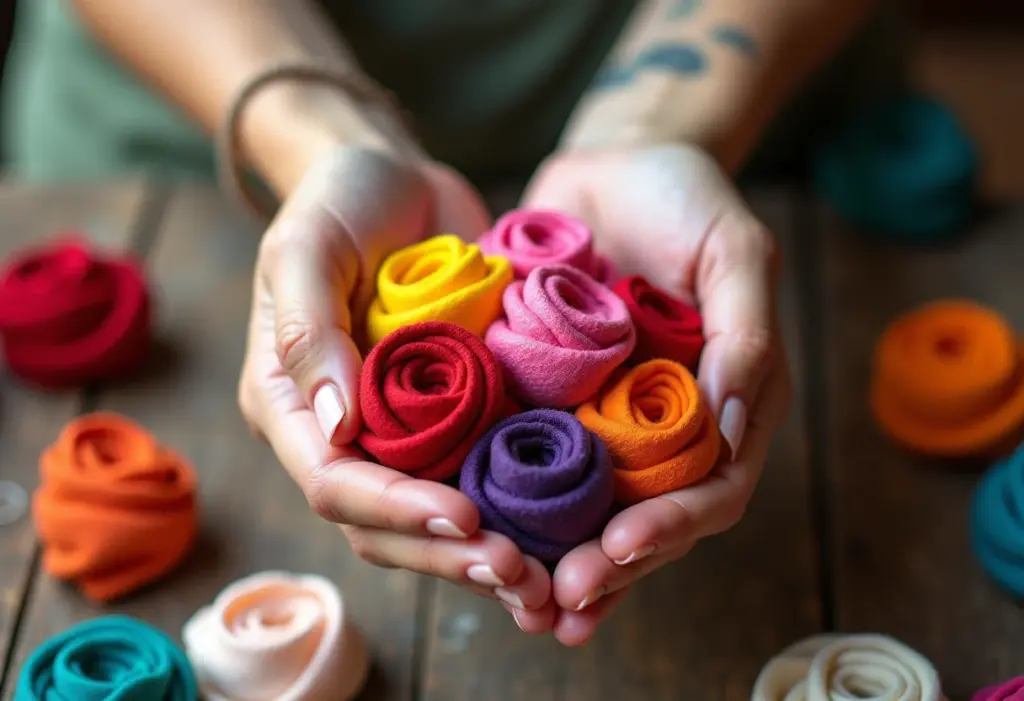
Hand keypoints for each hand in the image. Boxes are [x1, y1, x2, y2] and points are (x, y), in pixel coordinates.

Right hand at [238, 146, 555, 629]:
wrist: (397, 178)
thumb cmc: (339, 199)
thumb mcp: (307, 246)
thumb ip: (308, 333)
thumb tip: (335, 427)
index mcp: (290, 406)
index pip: (334, 483)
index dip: (397, 510)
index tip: (466, 518)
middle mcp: (340, 435)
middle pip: (384, 525)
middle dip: (447, 554)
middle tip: (520, 574)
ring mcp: (398, 432)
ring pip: (432, 518)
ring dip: (482, 553)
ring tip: (545, 578)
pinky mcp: (452, 418)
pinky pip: (476, 477)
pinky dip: (512, 512)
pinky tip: (561, 533)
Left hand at [521, 142, 792, 644]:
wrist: (613, 163)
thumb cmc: (683, 196)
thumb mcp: (733, 248)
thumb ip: (746, 335)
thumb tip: (733, 432)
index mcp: (727, 403)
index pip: (712, 489)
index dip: (672, 528)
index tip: (621, 549)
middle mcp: (666, 426)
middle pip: (646, 520)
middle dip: (609, 564)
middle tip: (562, 597)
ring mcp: (606, 419)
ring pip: (588, 510)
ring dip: (559, 560)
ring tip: (523, 603)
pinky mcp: (549, 401)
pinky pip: (532, 466)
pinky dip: (513, 509)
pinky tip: (481, 543)